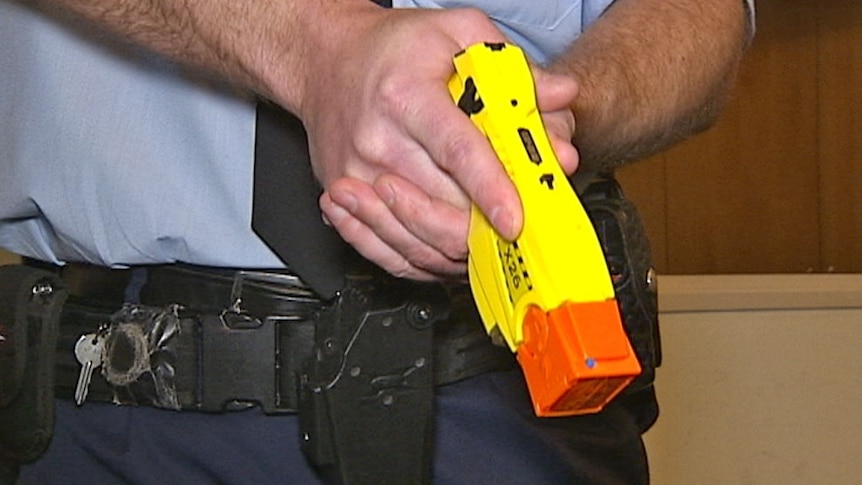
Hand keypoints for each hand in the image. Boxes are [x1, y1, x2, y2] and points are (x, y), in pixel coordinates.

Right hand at [297, 5, 576, 279]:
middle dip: (484, 225)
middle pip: (439, 205)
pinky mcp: (345, 193)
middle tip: (515, 226)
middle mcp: (377, 138)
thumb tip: (560, 96)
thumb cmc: (393, 49)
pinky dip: (421, 259)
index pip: (456, 150)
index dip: (490, 188)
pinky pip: (383, 248)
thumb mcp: (457, 34)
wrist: (326, 59)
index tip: (515, 218)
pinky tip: (442, 250)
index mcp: (406, 95)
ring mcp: (356, 172)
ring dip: (457, 248)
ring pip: (414, 237)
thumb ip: (514, 68)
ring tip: (484, 238)